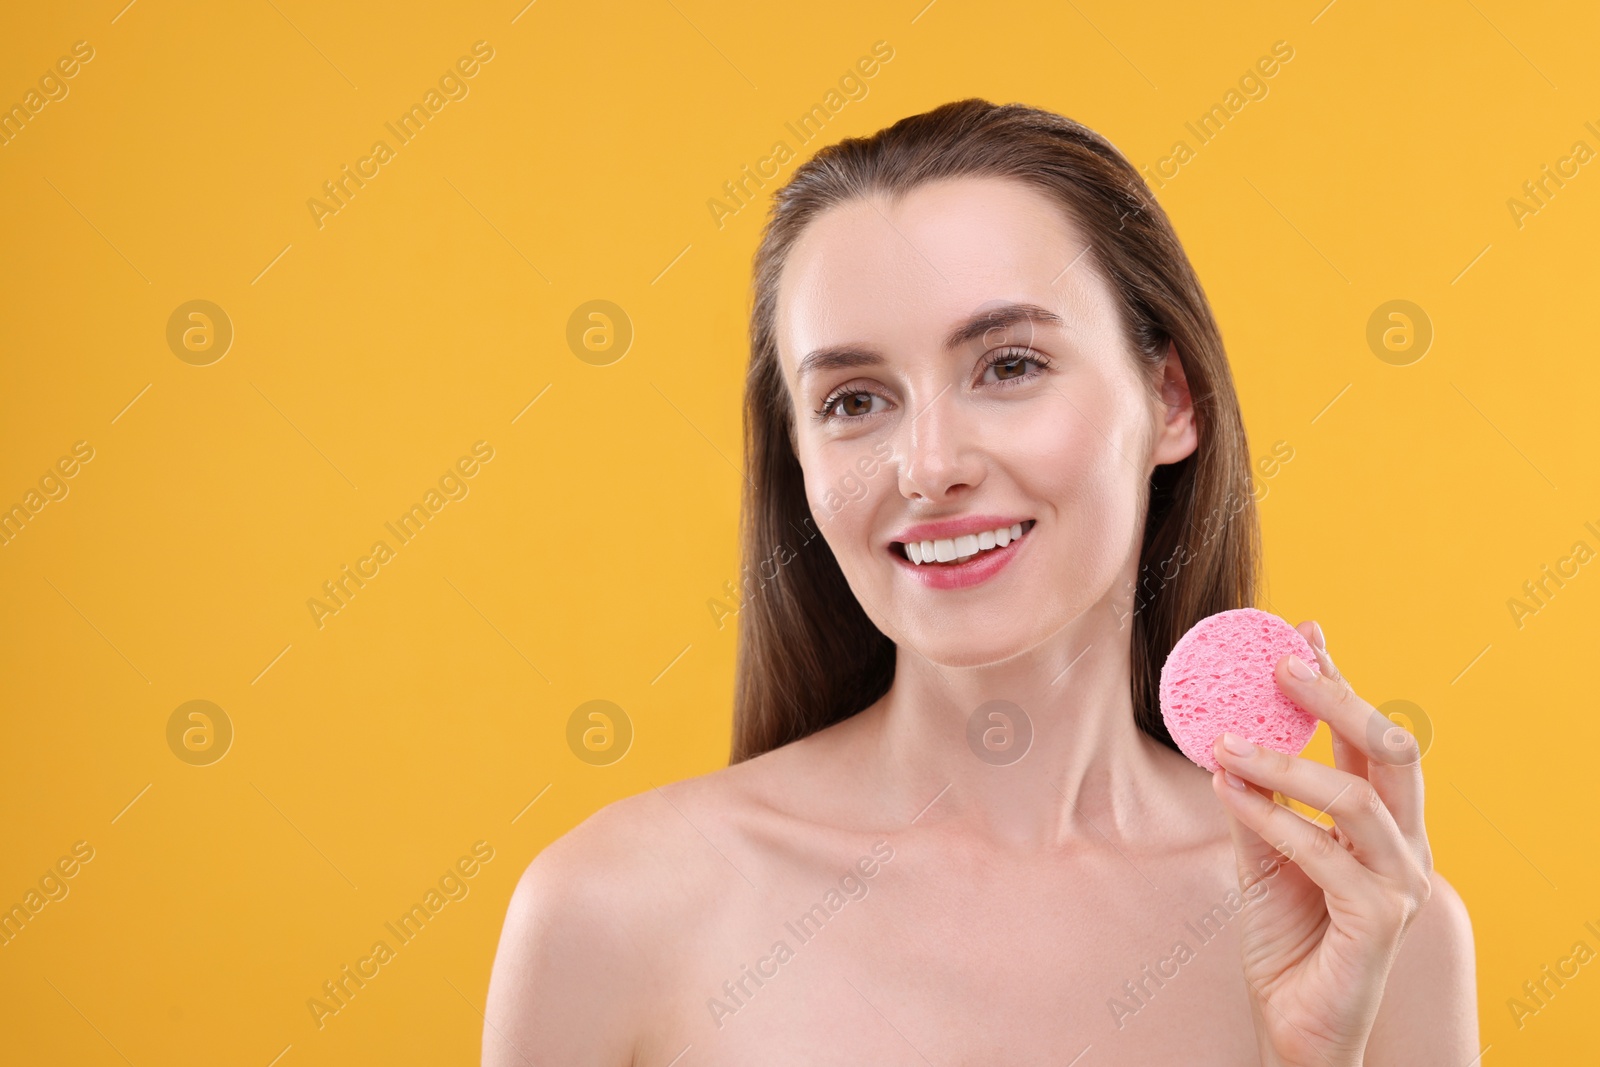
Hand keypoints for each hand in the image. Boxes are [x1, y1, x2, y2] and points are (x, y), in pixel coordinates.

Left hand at [1209, 620, 1433, 1066]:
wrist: (1295, 1022)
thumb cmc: (1287, 936)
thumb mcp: (1263, 854)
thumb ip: (1257, 800)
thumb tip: (1226, 738)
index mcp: (1384, 824)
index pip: (1371, 739)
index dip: (1342, 682)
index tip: (1303, 633)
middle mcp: (1405, 846)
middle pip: (1391, 748)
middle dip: (1339, 697)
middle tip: (1283, 662)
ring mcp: (1399, 883)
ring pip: (1355, 798)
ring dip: (1286, 762)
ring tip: (1228, 741)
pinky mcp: (1377, 918)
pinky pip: (1323, 854)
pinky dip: (1272, 818)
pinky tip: (1228, 792)